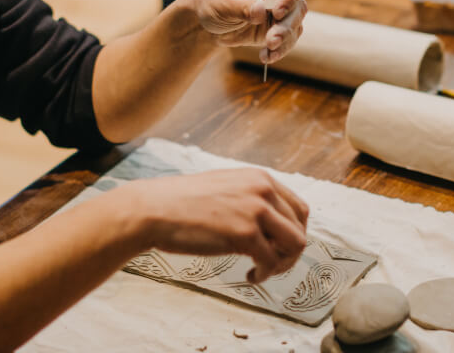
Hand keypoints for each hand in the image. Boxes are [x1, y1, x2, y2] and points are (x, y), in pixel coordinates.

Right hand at [122, 168, 308, 282]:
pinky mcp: (245, 234)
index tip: (279, 247)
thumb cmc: (182, 203)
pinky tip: (249, 276)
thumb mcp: (225, 188)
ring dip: (283, 264)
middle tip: (270, 264)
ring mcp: (255, 210)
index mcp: (259, 177)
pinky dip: (265, 274)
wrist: (153, 209)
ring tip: (261, 270)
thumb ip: (250, 198)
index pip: (299, 208)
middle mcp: (263, 189)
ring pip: (295, 245)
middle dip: (289, 251)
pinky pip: (272, 262)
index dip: (293, 232)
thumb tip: (272, 224)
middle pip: (300, 227)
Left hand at [185, 0, 311, 63]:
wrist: (207, 22)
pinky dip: (279, 49)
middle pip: (298, 4)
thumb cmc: (213, 1)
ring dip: (284, 39)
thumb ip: (243, 7)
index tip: (277, 11)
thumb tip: (262, 11)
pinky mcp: (278, 28)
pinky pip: (288, 39)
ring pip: (296, 23)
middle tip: (271, 39)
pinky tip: (267, 56)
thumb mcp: (223, 2)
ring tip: (269, 49)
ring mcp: (281, 9)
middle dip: (286, 24)